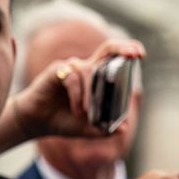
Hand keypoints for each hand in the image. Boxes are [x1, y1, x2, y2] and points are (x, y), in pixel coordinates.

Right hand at [9, 38, 144, 139]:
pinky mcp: (57, 70)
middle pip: (107, 49)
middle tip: (134, 55)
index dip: (127, 52)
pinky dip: (78, 97)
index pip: (114, 58)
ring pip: (90, 73)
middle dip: (123, 49)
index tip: (141, 54)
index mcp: (95, 77)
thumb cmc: (64, 121)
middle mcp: (85, 67)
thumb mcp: (89, 128)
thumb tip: (124, 129)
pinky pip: (74, 79)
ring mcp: (71, 67)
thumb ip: (106, 129)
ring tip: (87, 114)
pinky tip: (77, 111)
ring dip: (92, 96)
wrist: (38, 123)